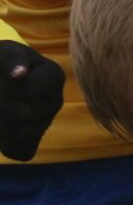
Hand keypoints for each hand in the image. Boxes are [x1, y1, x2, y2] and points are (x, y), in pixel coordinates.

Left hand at [0, 40, 64, 160]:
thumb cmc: (1, 64)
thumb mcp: (4, 53)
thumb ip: (12, 59)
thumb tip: (19, 74)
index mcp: (54, 76)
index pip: (30, 91)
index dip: (6, 87)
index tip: (0, 78)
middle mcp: (55, 102)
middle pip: (25, 114)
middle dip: (0, 105)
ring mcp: (45, 124)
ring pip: (21, 134)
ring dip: (0, 122)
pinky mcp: (33, 142)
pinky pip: (20, 151)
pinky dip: (4, 142)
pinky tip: (0, 126)